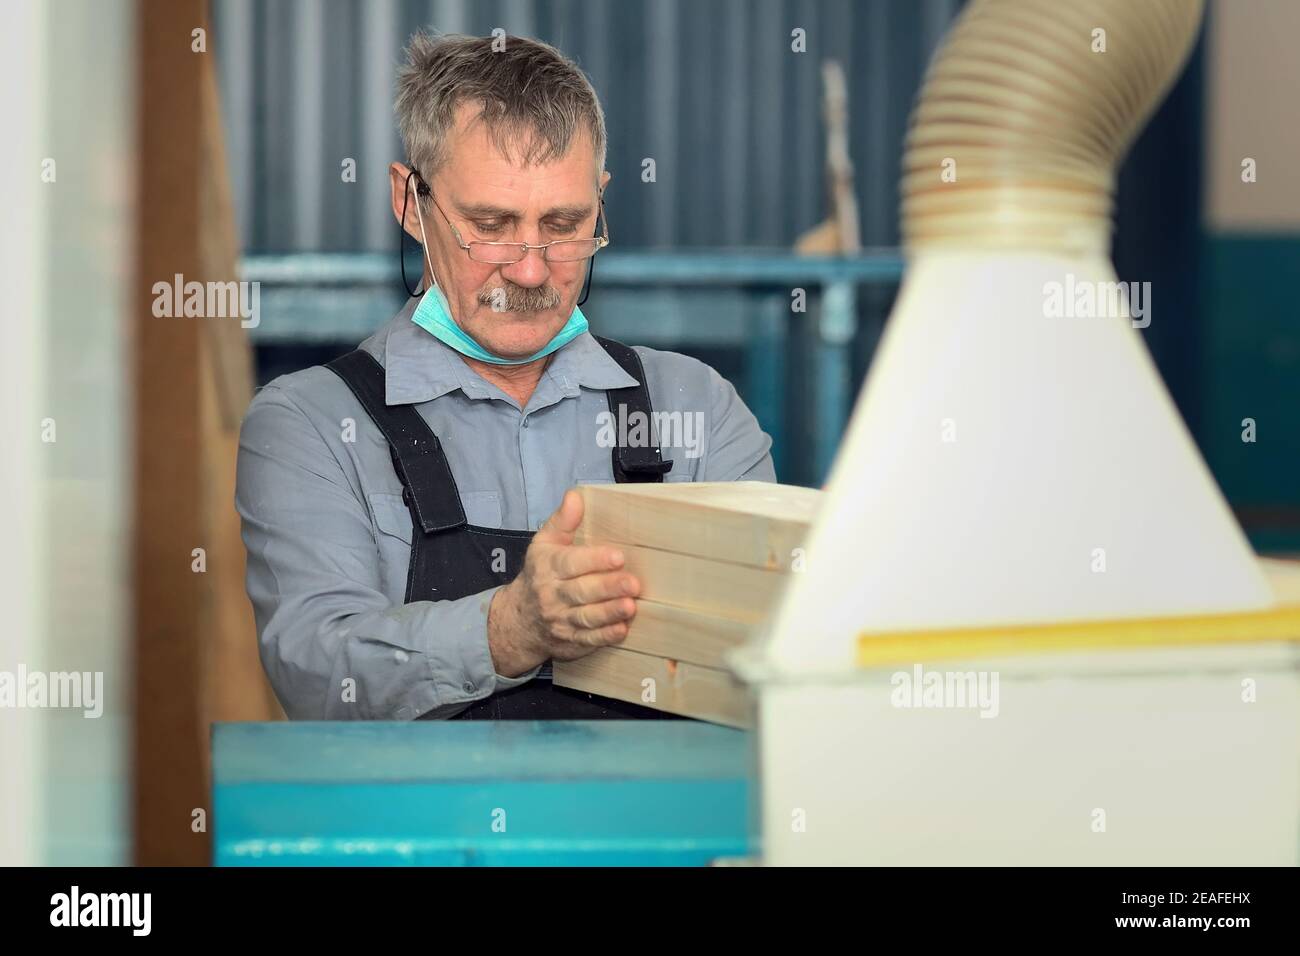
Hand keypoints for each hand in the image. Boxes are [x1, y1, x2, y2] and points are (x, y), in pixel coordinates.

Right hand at [487, 489, 638, 674]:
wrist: (518, 621)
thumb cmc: (540, 576)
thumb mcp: (544, 544)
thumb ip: (562, 521)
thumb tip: (575, 496)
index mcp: (548, 567)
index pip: (571, 563)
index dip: (595, 560)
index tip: (618, 556)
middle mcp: (553, 595)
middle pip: (581, 591)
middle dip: (608, 588)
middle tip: (633, 583)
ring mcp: (560, 620)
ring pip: (586, 617)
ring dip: (609, 613)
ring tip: (630, 606)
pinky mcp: (569, 641)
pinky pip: (587, 640)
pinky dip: (604, 636)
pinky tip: (621, 629)